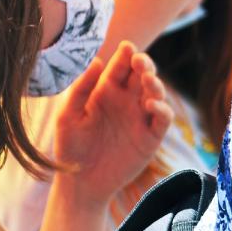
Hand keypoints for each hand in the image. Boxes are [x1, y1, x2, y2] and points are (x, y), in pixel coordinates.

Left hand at [53, 41, 173, 207]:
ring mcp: (140, 118)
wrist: (79, 183)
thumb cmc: (70, 147)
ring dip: (155, 84)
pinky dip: (162, 110)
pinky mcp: (151, 137)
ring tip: (147, 81)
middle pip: (143, 74)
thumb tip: (98, 61)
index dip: (126, 55)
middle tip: (140, 61)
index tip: (127, 47)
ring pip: (156, 93)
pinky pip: (163, 119)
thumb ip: (80, 89)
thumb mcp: (68, 116)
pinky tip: (151, 106)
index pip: (121, 67)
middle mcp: (126, 101)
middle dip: (145, 64)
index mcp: (106, 91)